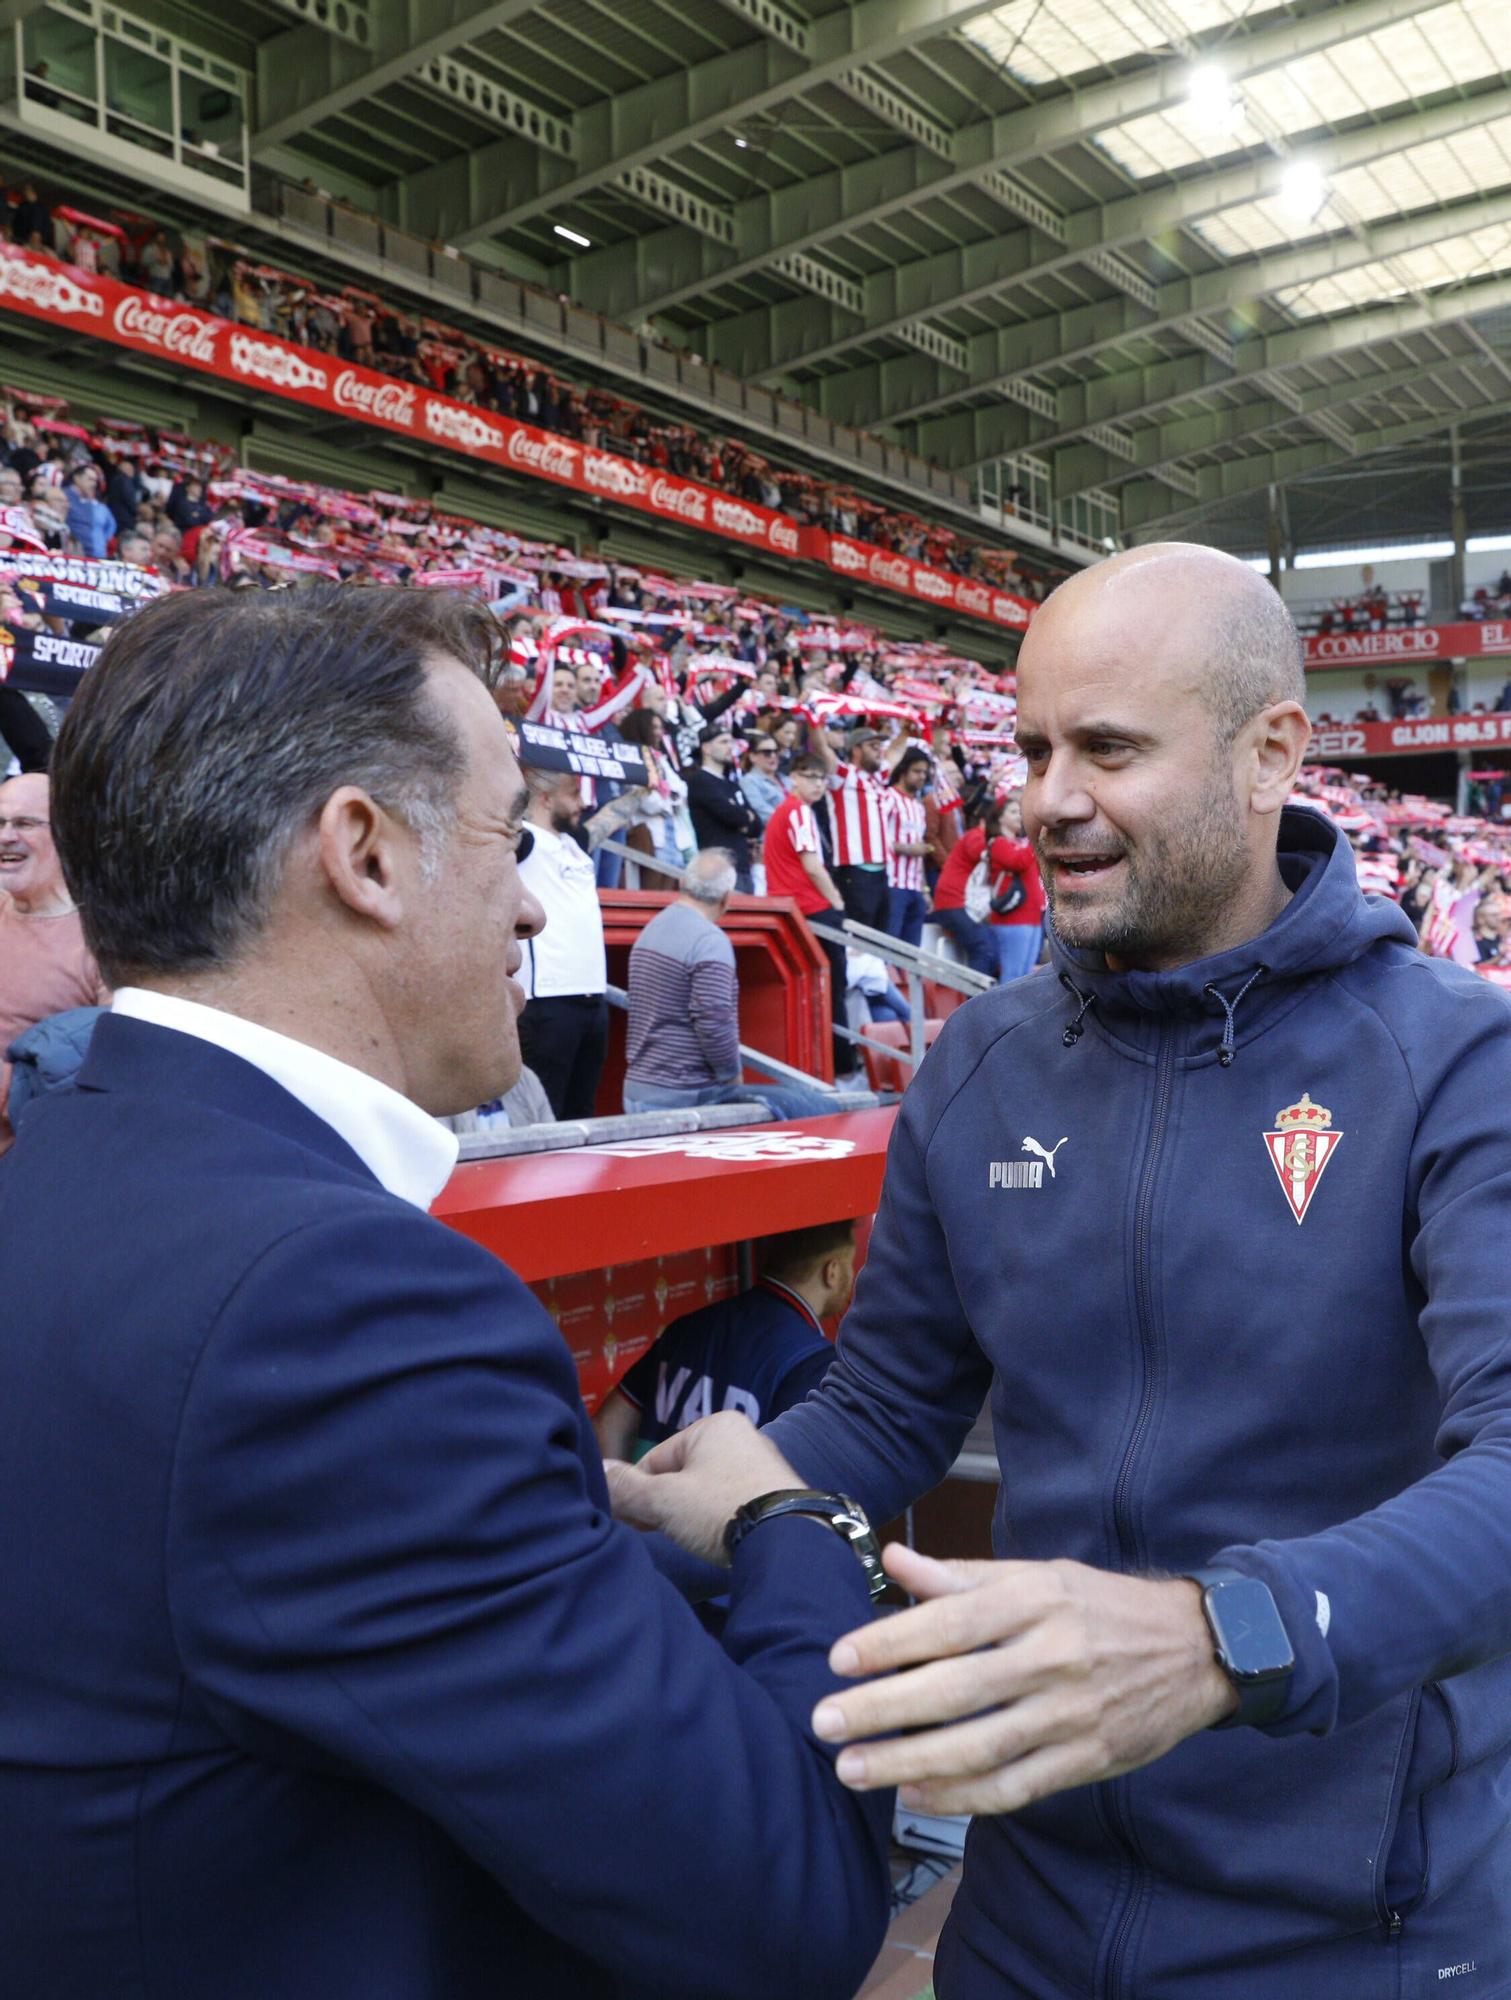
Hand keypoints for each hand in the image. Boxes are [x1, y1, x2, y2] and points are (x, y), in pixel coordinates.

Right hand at [603, 1411, 804, 1564]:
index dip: (637, 1492)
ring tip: (687, 1538)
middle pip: (683, 1473)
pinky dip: (718, 1518)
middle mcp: (743, 1436)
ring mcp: (763, 1465)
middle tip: (656, 1533)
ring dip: (690, 1512)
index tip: (630, 1522)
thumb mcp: (665, 1500)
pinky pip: (732, 1501)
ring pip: (707, 1489)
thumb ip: (627, 1488)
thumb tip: (597, 1470)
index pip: (656, 1458)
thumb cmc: (720, 1509)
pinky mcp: (777, 1493)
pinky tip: (715, 1538)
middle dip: (665, 1503)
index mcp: (715, 1425)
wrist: (788, 1541)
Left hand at [810, 1545, 1235, 1815]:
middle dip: (882, 1710)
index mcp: (1036, 1600)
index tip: (838, 1659)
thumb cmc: (1100, 1606)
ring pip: (979, 1747)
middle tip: (825, 1722)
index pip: (951, 1624)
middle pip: (955, 1690)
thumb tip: (892, 1560)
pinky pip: (1015, 1787)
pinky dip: (961, 1796)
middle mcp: (1052, 1656)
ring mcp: (1072, 1713)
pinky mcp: (1087, 1759)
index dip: (890, 1642)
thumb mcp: (1037, 1574)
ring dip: (909, 1763)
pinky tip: (915, 1794)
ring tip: (853, 1768)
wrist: (1196, 1649)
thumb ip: (962, 1576)